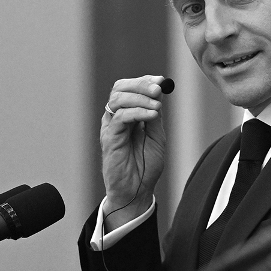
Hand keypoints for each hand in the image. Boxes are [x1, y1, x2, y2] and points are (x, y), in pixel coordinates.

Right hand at [101, 75, 168, 229]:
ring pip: (118, 100)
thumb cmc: (145, 165)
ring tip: (157, 107)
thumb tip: (158, 94)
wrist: (137, 189)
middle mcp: (115, 118)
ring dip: (140, 98)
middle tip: (158, 90)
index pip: (129, 88)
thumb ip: (154, 116)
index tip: (161, 81)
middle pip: (120, 89)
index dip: (143, 81)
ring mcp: (111, 128)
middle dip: (140, 85)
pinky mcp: (109, 139)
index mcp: (127, 115)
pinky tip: (152, 116)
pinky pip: (120, 118)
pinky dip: (138, 112)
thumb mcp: (156, 135)